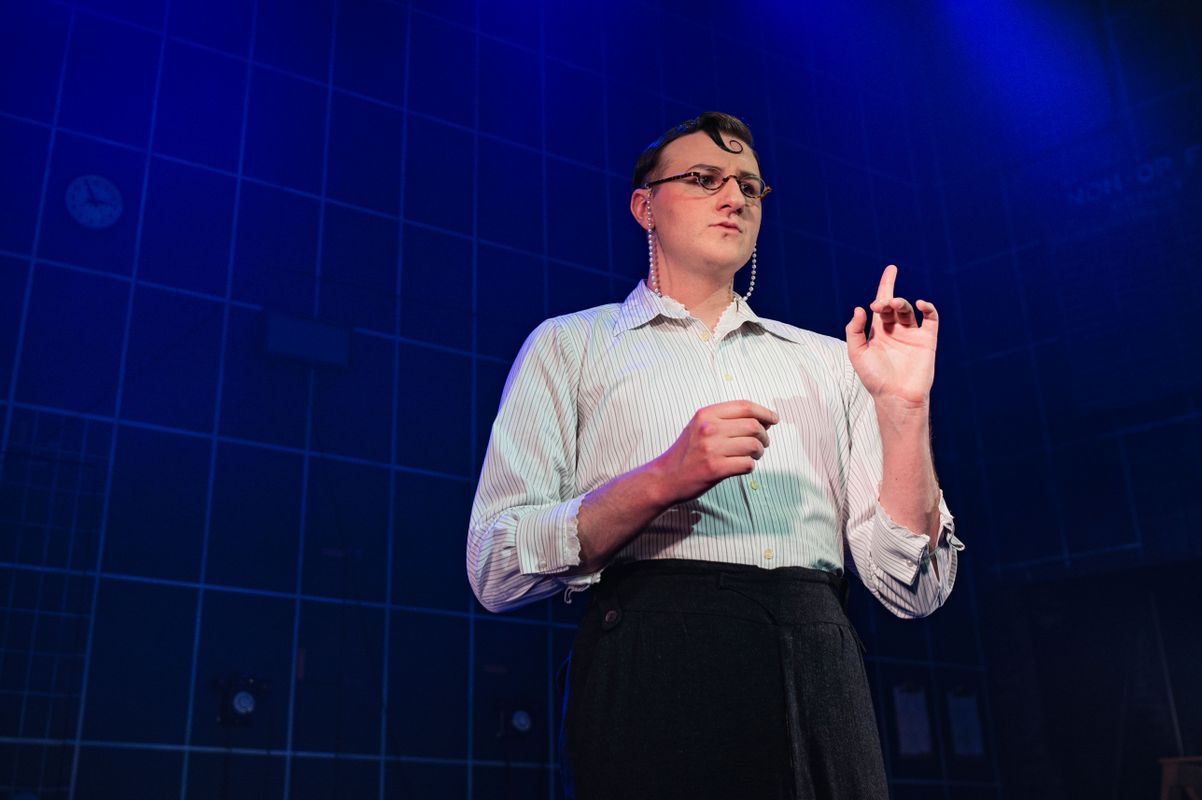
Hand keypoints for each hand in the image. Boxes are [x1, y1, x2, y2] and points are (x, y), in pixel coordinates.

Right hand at [651, 400, 777, 504]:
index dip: (764, 412)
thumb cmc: (687, 452)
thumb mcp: (699, 426)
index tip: (773, 419)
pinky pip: (747, 464)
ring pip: (754, 445)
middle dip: (764, 436)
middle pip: (753, 426)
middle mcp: (709, 429)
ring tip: (753, 455)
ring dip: (759, 452)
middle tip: (763, 443)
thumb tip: (762, 420)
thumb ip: (724, 420)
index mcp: (705, 415)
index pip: (745, 406)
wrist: (666, 477)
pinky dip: (750, 466)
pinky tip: (742, 466)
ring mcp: (712, 449)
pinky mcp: (715, 469)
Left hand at [845, 265, 938, 407]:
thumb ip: (854, 330)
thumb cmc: (875, 378)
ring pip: (909, 310)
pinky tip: (920, 304)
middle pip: (893, 305)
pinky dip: (928, 308)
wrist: (896, 397)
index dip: (886, 285)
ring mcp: (913, 334)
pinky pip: (931, 318)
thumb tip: (860, 308)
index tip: (891, 270)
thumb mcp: (857, 353)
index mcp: (879, 331)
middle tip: (880, 305)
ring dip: (901, 303)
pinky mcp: (928, 340)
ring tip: (893, 305)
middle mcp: (896, 330)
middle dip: (886, 300)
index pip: (882, 303)